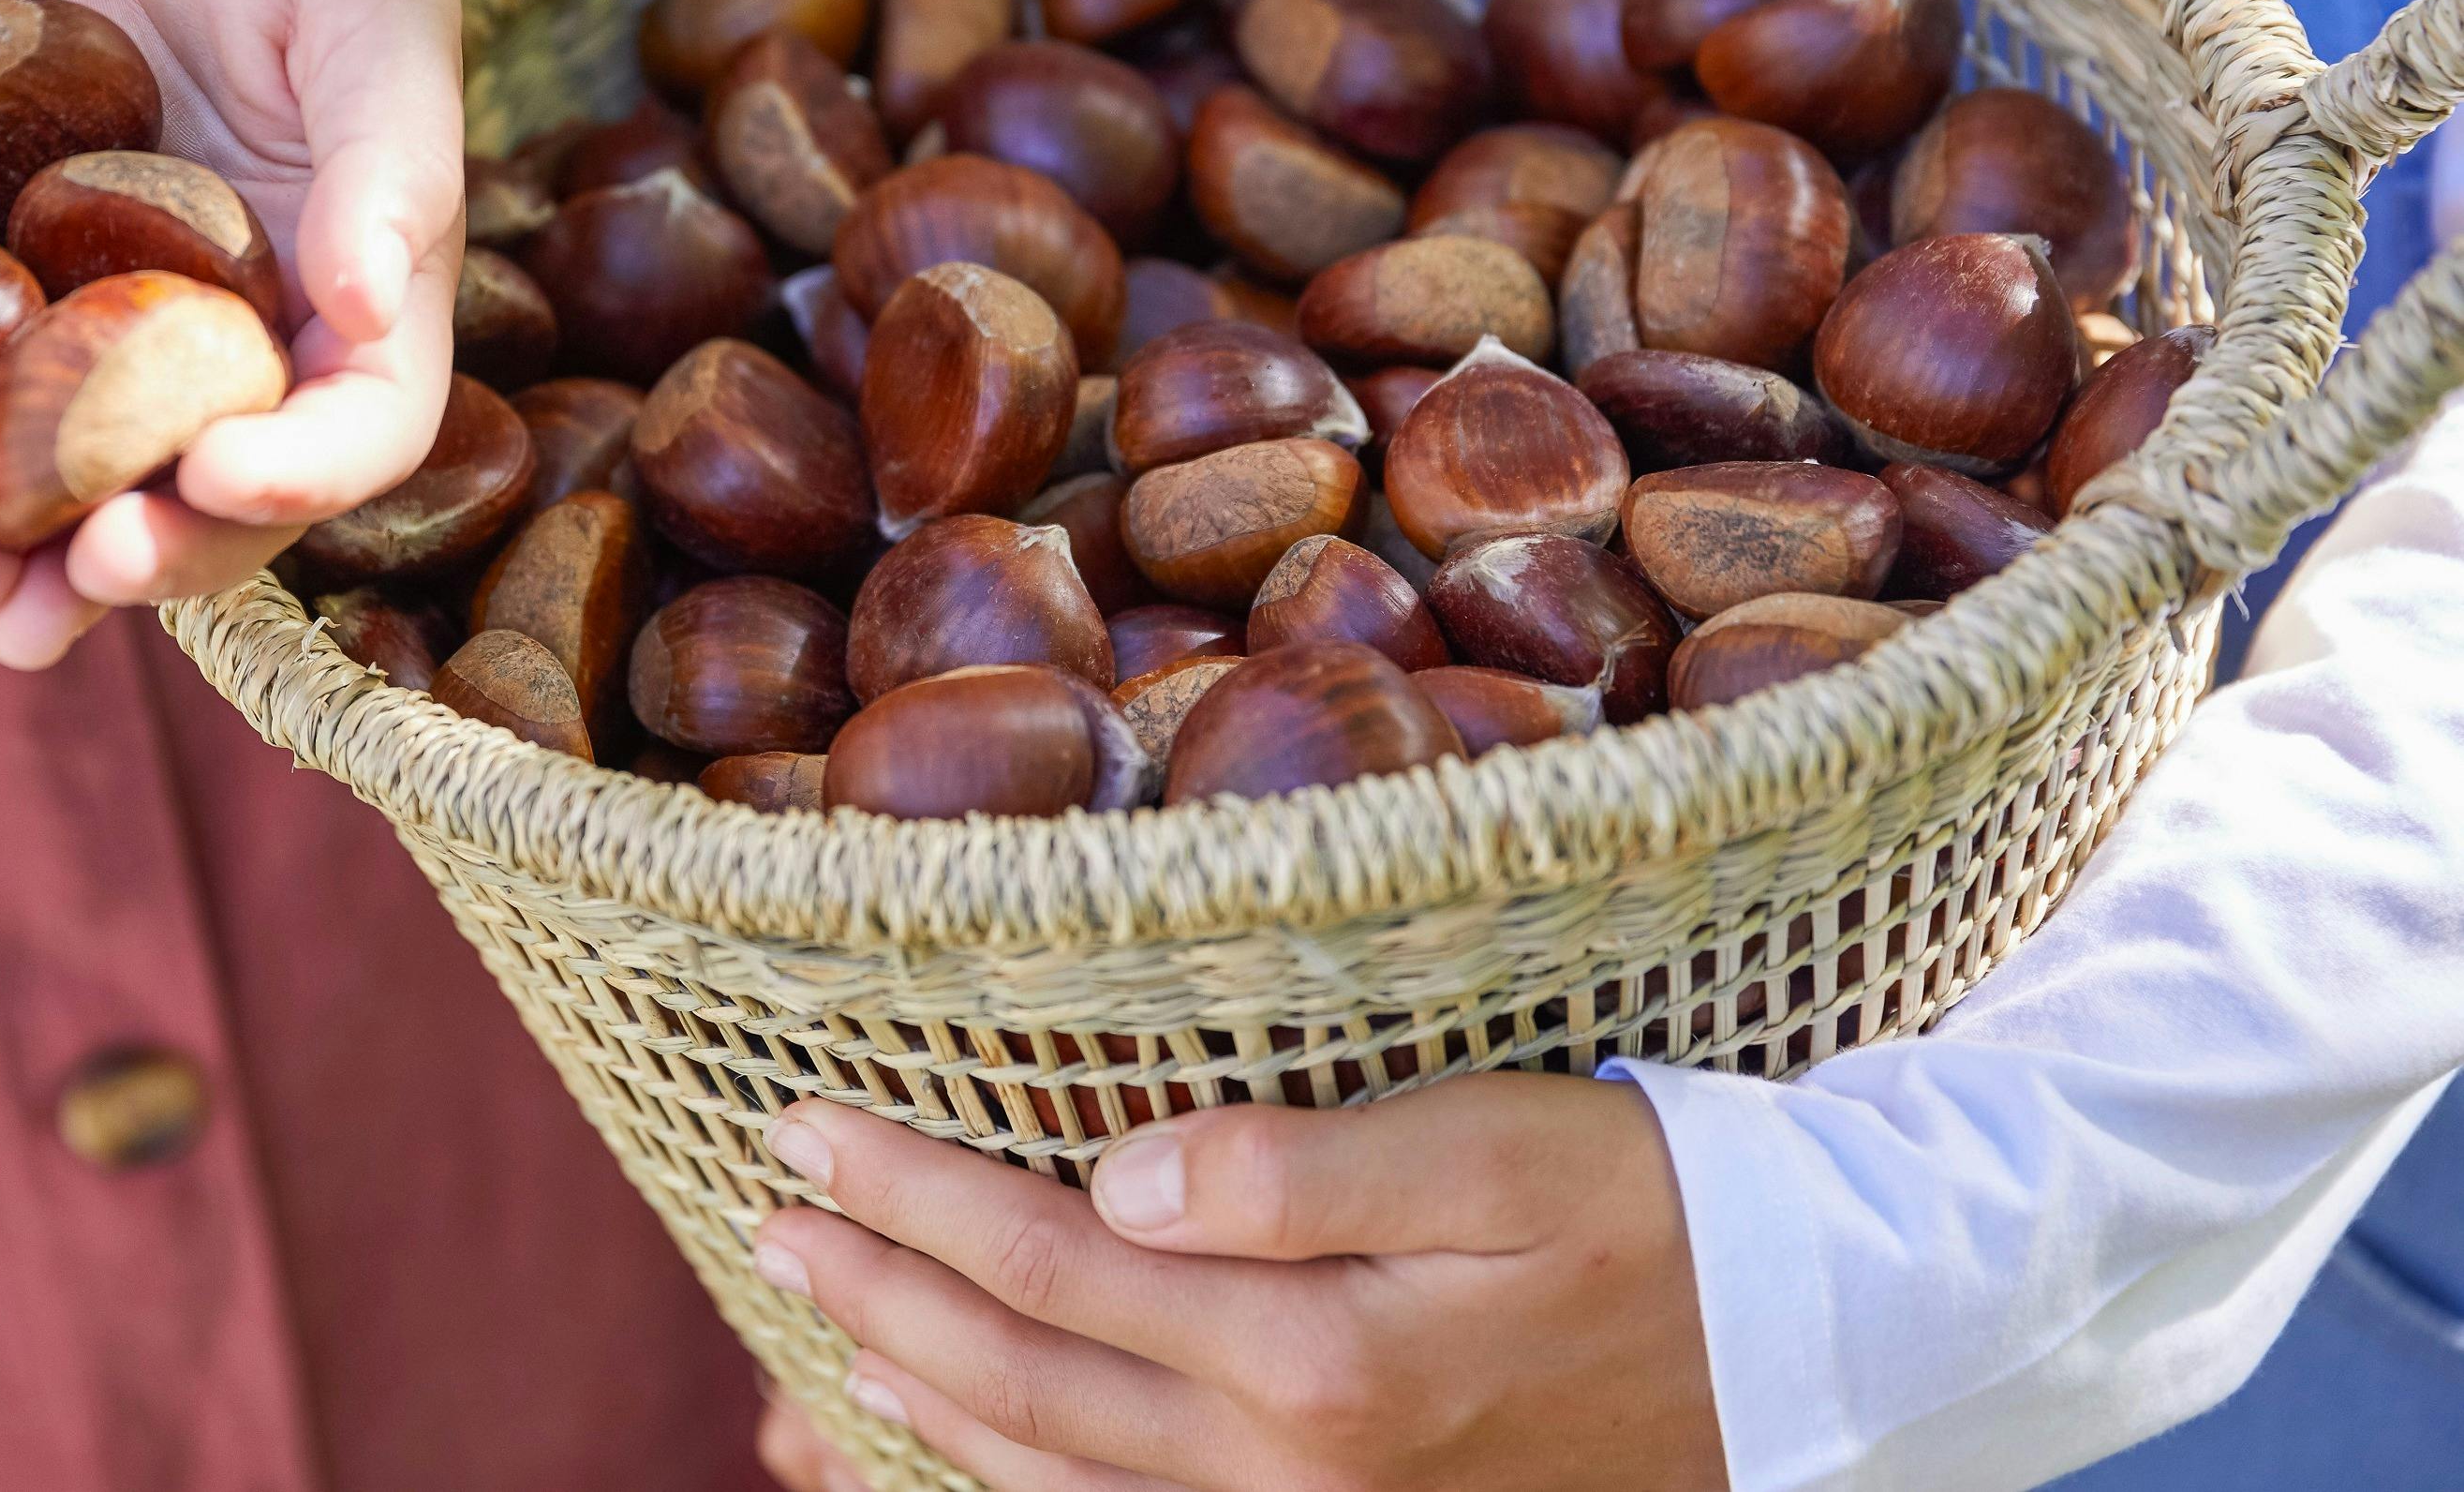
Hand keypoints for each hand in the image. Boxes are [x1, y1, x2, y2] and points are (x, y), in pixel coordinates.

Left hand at [0, 0, 539, 666]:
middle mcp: (242, 329)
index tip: (215, 476)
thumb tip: (376, 304)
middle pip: (217, 494)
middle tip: (73, 578)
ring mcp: (114, 317)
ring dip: (25, 551)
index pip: (362, 424)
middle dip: (151, 551)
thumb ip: (390, 147)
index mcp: (361, 284)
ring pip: (83, 476)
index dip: (303, 476)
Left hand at [748, 1077, 1724, 1491]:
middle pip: (1021, 1378)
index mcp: (1311, 1363)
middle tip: (766, 1203)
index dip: (911, 1192)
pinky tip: (960, 1434)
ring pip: (1053, 1473)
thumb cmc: (1654, 1217)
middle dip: (877, 1287)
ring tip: (821, 1319)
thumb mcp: (1500, 1156)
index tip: (802, 1118)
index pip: (1046, 1263)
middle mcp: (1286, 1474)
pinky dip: (1014, 1478)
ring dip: (920, 1390)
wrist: (1806, 1356)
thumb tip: (1111, 1176)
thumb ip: (1296, 1171)